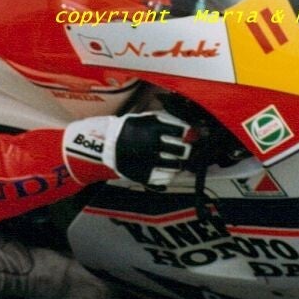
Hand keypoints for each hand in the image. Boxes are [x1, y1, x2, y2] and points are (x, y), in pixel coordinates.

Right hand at [63, 112, 192, 186]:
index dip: (189, 134)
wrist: (105, 144)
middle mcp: (153, 145)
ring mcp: (149, 162)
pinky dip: (168, 175)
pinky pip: (166, 179)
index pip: (183, 131)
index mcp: (155, 128)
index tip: (188, 136)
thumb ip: (169, 122)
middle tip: (182, 149)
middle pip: (183, 150)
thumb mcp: (147, 119)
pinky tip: (163, 169)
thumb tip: (192, 131)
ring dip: (178, 163)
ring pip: (177, 166)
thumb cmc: (130, 129)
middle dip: (185, 150)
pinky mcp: (144, 176)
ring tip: (172, 159)